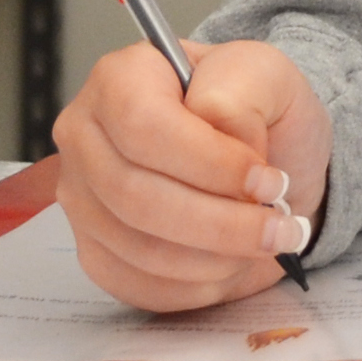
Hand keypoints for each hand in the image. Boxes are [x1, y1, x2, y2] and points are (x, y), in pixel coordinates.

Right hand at [52, 36, 331, 310]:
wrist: (255, 167)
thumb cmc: (254, 113)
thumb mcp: (264, 74)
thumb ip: (241, 89)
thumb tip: (215, 126)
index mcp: (119, 78)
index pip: (142, 125)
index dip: (208, 161)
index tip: (267, 180)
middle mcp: (84, 136)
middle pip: (135, 195)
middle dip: (221, 222)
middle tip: (279, 228)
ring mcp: (82, 199)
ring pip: (139, 248)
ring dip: (216, 258)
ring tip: (264, 243)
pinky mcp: (95, 253)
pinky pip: (138, 286)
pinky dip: (198, 285)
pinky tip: (232, 263)